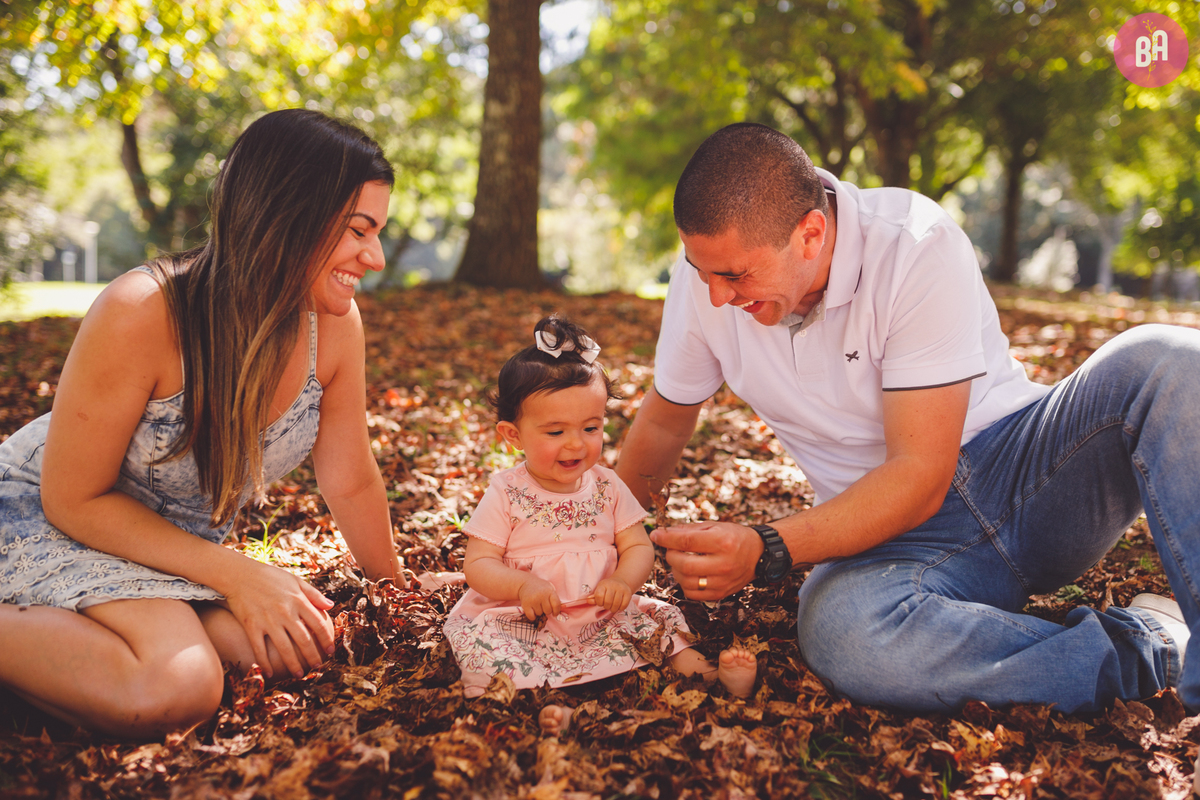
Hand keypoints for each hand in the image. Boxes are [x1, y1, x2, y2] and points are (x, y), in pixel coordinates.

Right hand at [221, 558, 335, 678]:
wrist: (240, 574)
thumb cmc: (270, 577)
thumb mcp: (296, 581)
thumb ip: (313, 594)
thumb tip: (331, 605)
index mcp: (298, 601)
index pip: (318, 624)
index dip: (326, 639)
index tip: (330, 650)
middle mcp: (285, 612)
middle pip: (304, 640)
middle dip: (312, 656)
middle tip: (317, 666)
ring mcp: (268, 620)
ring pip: (284, 648)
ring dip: (293, 664)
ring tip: (299, 675)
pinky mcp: (252, 625)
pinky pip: (259, 648)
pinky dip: (264, 663)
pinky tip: (270, 674)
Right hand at [517, 576, 561, 620]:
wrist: (525, 583)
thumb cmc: (540, 587)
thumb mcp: (549, 588)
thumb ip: (554, 598)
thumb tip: (558, 611)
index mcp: (550, 591)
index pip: (556, 605)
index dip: (556, 611)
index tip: (555, 613)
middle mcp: (542, 595)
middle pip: (548, 611)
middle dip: (546, 610)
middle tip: (543, 606)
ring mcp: (533, 600)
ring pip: (539, 614)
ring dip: (538, 612)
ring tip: (536, 605)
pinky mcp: (525, 604)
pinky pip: (531, 617)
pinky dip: (532, 616)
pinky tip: (532, 610)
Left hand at [589, 577, 632, 612]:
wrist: (620, 581)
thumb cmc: (607, 588)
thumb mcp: (599, 590)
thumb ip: (594, 597)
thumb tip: (588, 601)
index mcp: (603, 584)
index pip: (599, 596)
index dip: (599, 602)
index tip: (600, 603)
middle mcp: (613, 585)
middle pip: (608, 602)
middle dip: (606, 606)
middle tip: (607, 606)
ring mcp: (621, 589)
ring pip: (616, 605)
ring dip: (613, 609)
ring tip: (612, 607)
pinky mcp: (628, 593)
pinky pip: (623, 605)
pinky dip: (620, 609)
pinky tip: (618, 606)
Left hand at [650, 521, 763, 599]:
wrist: (759, 555)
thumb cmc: (734, 537)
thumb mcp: (715, 526)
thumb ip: (689, 530)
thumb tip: (663, 533)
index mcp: (722, 542)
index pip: (687, 541)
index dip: (667, 538)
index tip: (656, 535)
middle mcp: (724, 563)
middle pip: (684, 564)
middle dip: (670, 556)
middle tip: (670, 550)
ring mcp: (723, 582)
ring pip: (686, 581)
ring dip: (676, 571)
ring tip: (679, 561)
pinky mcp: (721, 594)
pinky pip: (693, 594)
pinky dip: (685, 584)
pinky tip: (688, 574)